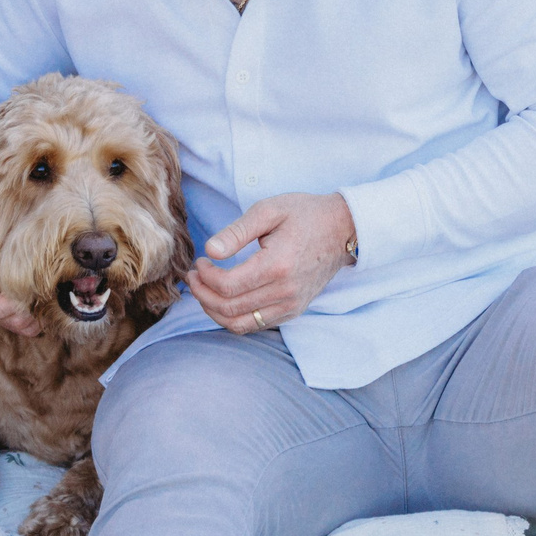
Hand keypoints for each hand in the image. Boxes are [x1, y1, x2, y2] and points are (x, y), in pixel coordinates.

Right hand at [0, 203, 41, 337]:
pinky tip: (44, 302)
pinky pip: (12, 317)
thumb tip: (12, 251)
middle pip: (7, 319)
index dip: (20, 304)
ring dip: (33, 318)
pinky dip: (29, 315)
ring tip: (53, 302)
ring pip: (12, 323)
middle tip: (56, 300)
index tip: (40, 289)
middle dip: (32, 315)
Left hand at [188, 192, 354, 334]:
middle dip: (202, 294)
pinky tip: (224, 299)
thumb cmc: (305, 214)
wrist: (343, 229)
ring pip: (240, 324)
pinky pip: (255, 325)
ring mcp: (290, 305)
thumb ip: (237, 232)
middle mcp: (285, 292)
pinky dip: (232, 317)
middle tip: (193, 276)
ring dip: (213, 310)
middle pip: (229, 308)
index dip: (205, 277)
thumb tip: (210, 250)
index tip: (199, 262)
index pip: (228, 286)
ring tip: (203, 290)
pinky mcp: (293, 311)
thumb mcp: (269, 210)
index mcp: (277, 266)